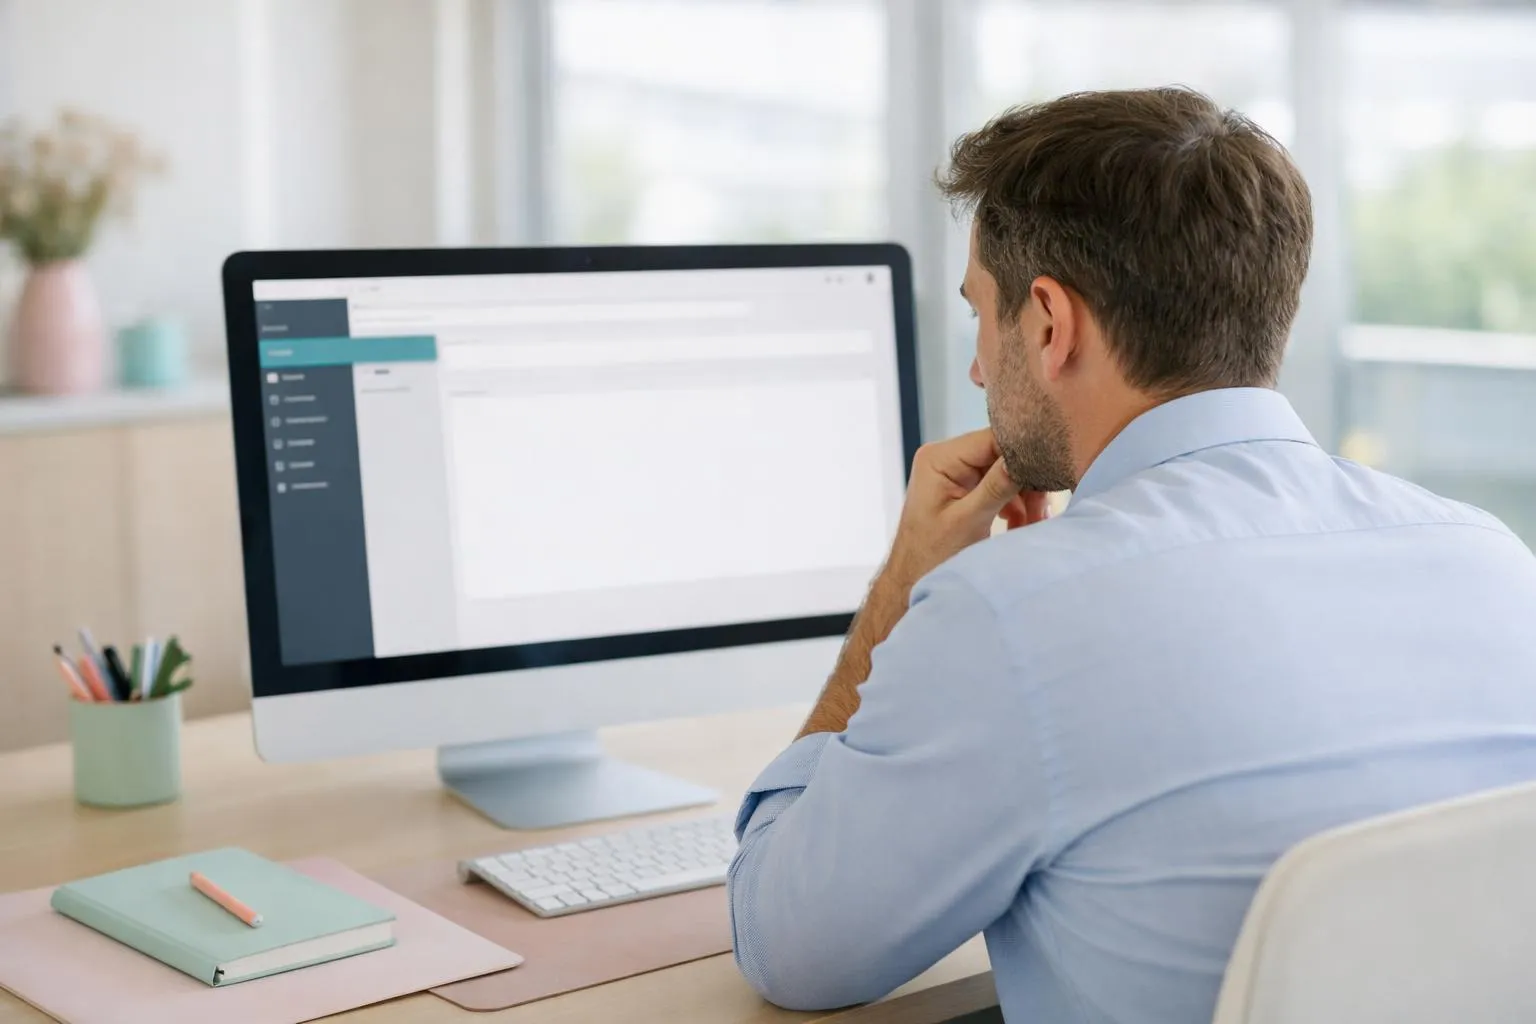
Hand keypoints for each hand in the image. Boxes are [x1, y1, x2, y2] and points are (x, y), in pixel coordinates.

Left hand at [880, 430, 1049, 596]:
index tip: (1048, 476)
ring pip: (1006, 471)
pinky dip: (1015, 505)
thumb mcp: (968, 521)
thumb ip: (997, 486)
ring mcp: (956, 472)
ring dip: (1025, 498)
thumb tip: (1027, 457)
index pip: (994, 438)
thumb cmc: (930, 556)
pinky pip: (1000, 485)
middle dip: (1026, 483)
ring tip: (1032, 524)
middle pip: (1003, 454)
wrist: (911, 582)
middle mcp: (946, 458)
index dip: (1024, 455)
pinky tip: (1021, 525)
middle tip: (1041, 513)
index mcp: (939, 458)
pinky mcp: (965, 487)